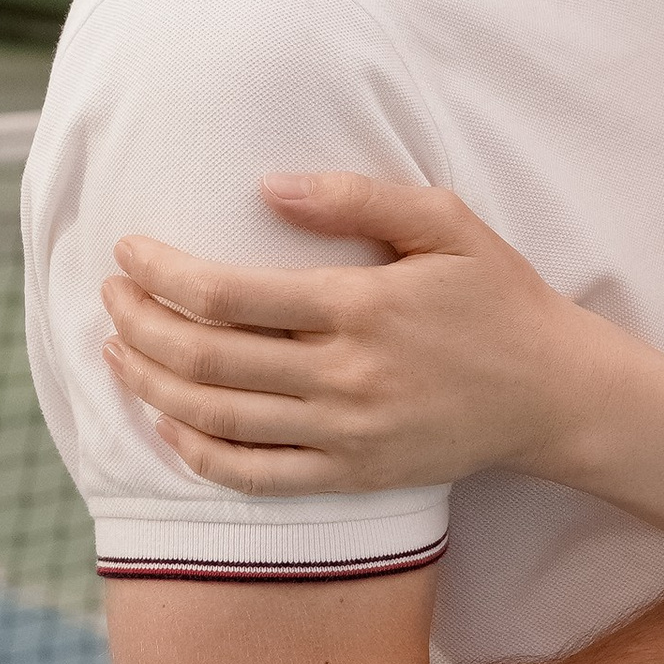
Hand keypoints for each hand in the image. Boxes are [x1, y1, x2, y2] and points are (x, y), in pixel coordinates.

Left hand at [101, 176, 595, 494]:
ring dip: (149, 383)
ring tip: (118, 348)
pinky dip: (195, 452)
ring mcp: (345, 436)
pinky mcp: (350, 478)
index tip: (128, 251)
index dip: (162, 272)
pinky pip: (252, 476)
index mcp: (361, 306)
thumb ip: (357, 198)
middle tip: (110, 294)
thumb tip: (267, 186)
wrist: (552, 393)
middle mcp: (345, 377)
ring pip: (216, 418)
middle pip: (206, 358)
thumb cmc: (496, 295)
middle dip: (139, 323)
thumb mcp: (445, 221)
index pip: (228, 293)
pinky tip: (166, 422)